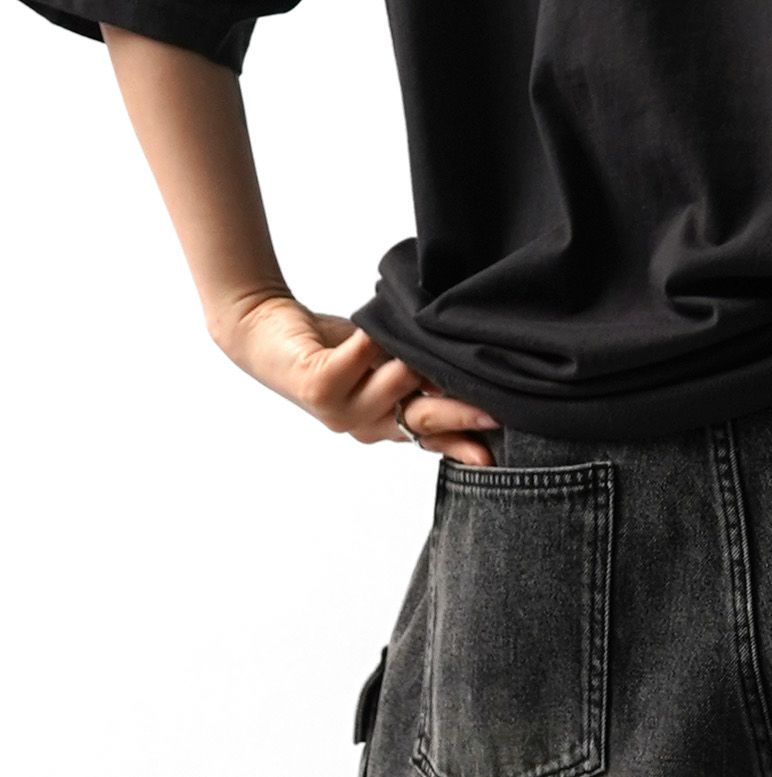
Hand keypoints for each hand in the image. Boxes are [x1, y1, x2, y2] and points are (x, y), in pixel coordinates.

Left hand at [211, 292, 501, 465]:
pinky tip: (372, 326)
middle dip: (461, 413)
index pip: (432, 439)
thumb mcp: (384, 361)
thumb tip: (464, 370)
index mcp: (384, 423)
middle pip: (425, 420)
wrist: (265, 329)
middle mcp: (364, 425)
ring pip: (403, 378)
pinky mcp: (321, 386)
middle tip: (493, 410)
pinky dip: (374, 336)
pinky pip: (364, 353)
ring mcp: (341, 411)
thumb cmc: (333, 345)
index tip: (493, 458)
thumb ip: (417, 374)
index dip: (463, 445)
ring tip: (402, 330)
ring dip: (411, 350)